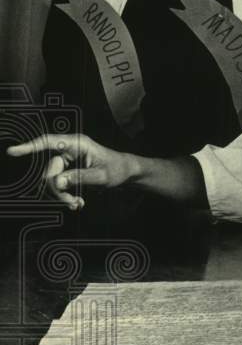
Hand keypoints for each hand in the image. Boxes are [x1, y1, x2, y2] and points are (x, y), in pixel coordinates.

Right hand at [6, 134, 134, 209]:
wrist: (126, 174)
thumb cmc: (117, 169)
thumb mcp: (102, 175)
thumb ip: (80, 178)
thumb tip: (58, 182)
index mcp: (77, 144)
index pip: (48, 142)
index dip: (29, 146)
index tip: (13, 152)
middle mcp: (69, 151)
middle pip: (49, 170)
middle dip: (57, 188)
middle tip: (71, 200)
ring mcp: (67, 162)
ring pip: (51, 181)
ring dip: (61, 195)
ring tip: (76, 203)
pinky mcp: (67, 173)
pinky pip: (57, 186)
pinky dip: (64, 196)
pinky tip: (77, 202)